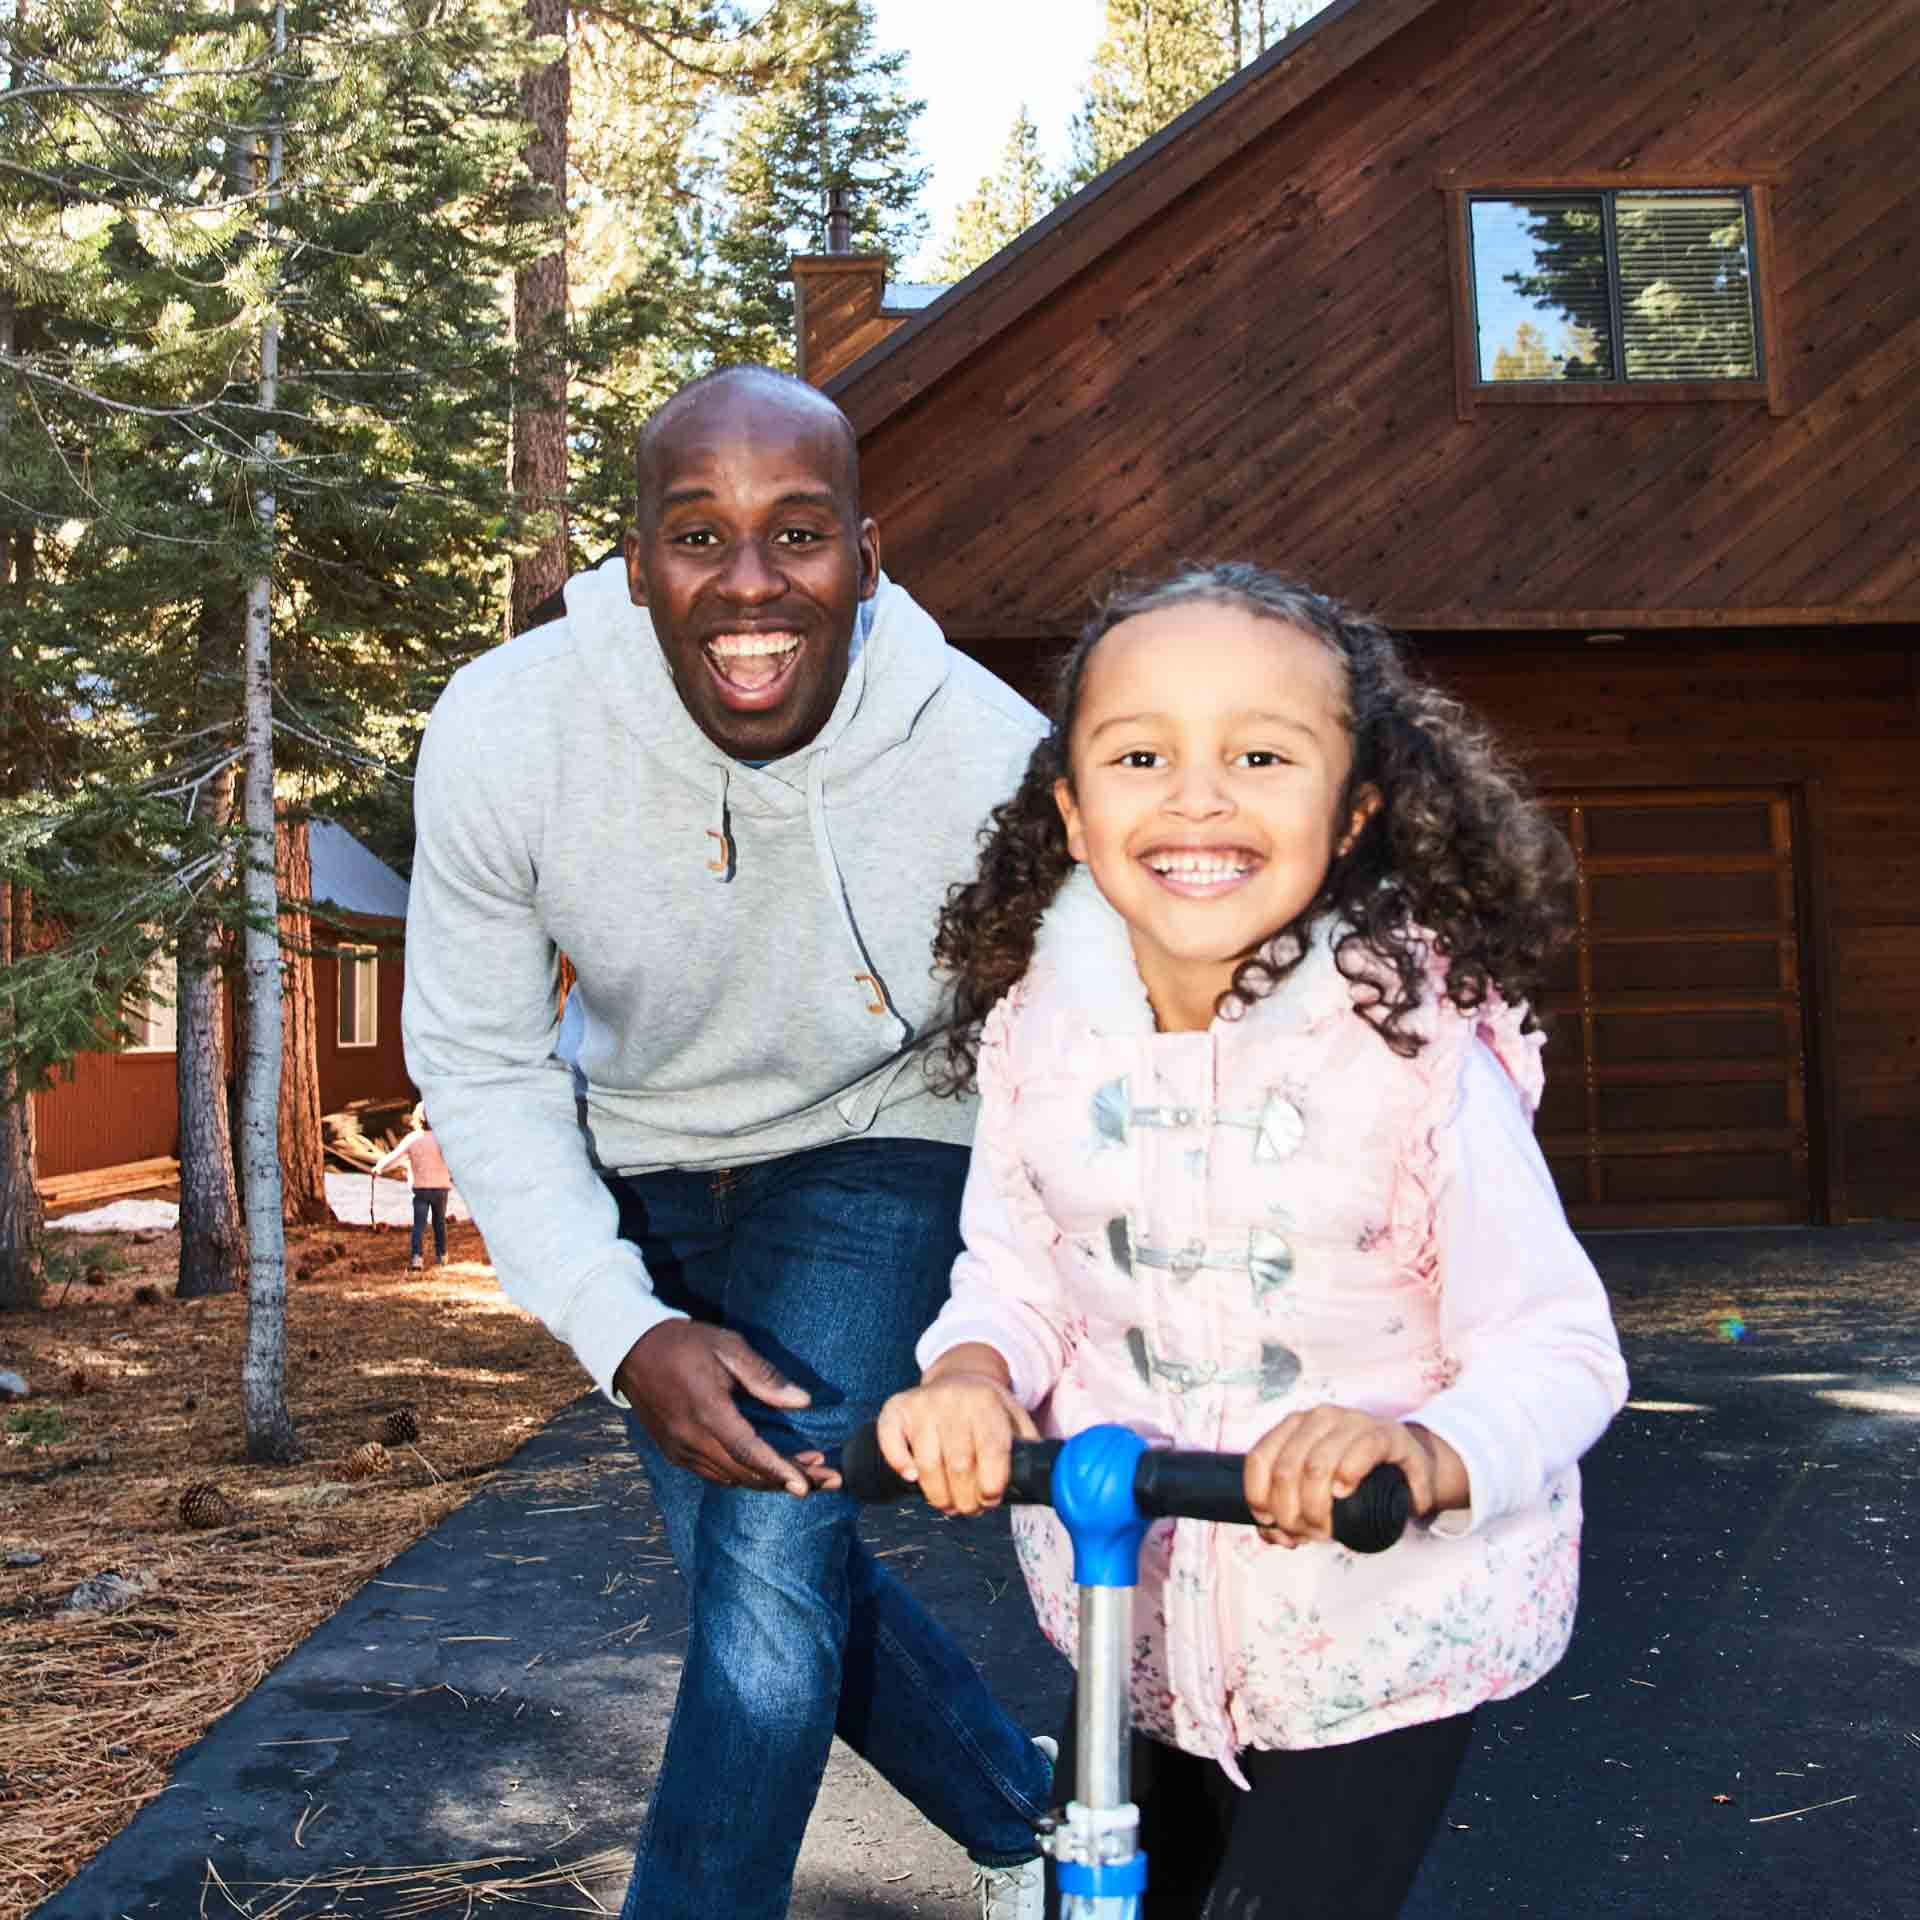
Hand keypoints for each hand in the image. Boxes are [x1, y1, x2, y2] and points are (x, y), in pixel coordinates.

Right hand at [614, 1321, 825, 1497]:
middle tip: (827, 1480)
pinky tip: (767, 1469)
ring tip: (807, 1473)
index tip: (808, 1485)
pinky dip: (744, 1476)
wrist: (631, 1351)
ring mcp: (680, 1450)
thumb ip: (764, 1376)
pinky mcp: (674, 1453)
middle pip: (746, 1474)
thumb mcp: (728, 1346)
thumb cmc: (685, 1344)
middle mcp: (691, 1440)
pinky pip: (715, 1474)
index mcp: (707, 1412)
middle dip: (788, 1480)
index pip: (749, 1452)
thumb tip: (802, 1402)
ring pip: (732, 1479)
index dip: (780, 1471)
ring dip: (769, 1481)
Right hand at [875, 1356, 1036, 1516]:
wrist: (959, 1375)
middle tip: (969, 1509)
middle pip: (960, 1465)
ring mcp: (923, 1403)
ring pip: (927, 1463)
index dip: (992, 1485)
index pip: (992, 1451)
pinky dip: (899, 1463)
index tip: (990, 1499)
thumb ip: (1029, 1446)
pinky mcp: (896, 1407)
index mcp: (987, 1403)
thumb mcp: (1016, 1417)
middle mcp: (954, 1400)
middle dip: (966, 1499)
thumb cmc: (989, 1409)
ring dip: (938, 1495)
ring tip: (948, 1504)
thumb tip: (1042, 1479)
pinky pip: (889, 1440)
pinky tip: (913, 1477)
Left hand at [1243, 1405, 1461, 1547]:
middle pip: (1287, 1468)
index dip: (1257, 1494)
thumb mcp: (1319, 1492)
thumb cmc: (1359, 1481)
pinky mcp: (1387, 1434)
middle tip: (1306, 1535)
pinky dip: (1348, 1474)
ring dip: (1316, 1507)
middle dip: (1290, 1512)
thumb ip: (1290, 1509)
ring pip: (1317, 1464)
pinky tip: (1344, 1492)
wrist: (1412, 1469)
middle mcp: (1319, 1418)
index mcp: (1295, 1426)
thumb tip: (1269, 1532)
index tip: (1268, 1522)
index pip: (1260, 1457)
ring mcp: (1353, 1422)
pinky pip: (1362, 1449)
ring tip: (1325, 1530)